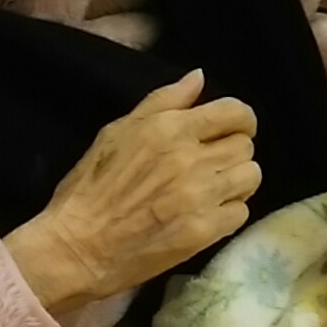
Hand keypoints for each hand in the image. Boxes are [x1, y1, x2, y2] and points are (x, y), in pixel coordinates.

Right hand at [4, 71, 259, 315]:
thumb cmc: (89, 188)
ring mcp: (200, 197)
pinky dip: (228, 212)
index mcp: (170, 129)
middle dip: (233, 151)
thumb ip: (163, 101)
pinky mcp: (204, 231)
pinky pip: (241, 212)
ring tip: (214, 189)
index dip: (241, 119)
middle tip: (213, 164)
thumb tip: (198, 77)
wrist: (76, 248)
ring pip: (250, 177)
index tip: (233, 129)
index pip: (234, 112)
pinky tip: (206, 214)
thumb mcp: (117, 132)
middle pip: (245, 146)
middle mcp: (191, 159)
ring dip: (236, 181)